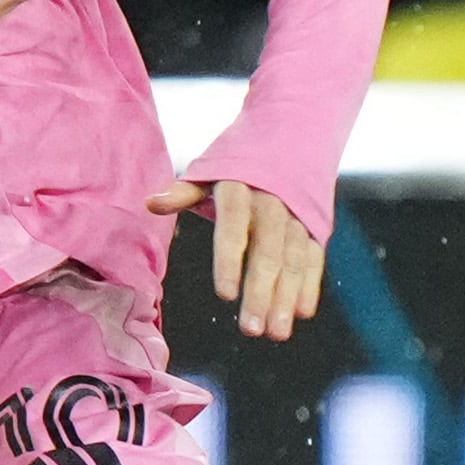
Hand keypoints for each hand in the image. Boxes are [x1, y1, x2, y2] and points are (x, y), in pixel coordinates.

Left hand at [148, 175, 323, 340]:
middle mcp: (273, 202)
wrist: (293, 131)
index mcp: (241, 188)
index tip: (224, 296)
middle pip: (268, 252)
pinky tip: (302, 313)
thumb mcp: (210, 169)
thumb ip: (184, 192)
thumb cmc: (238, 159)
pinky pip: (313, 257)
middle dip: (261, 292)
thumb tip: (150, 204)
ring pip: (293, 260)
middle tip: (252, 330)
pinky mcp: (314, 224)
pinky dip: (309, 284)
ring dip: (287, 297)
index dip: (229, 261)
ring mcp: (297, 215)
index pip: (234, 228)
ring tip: (277, 333)